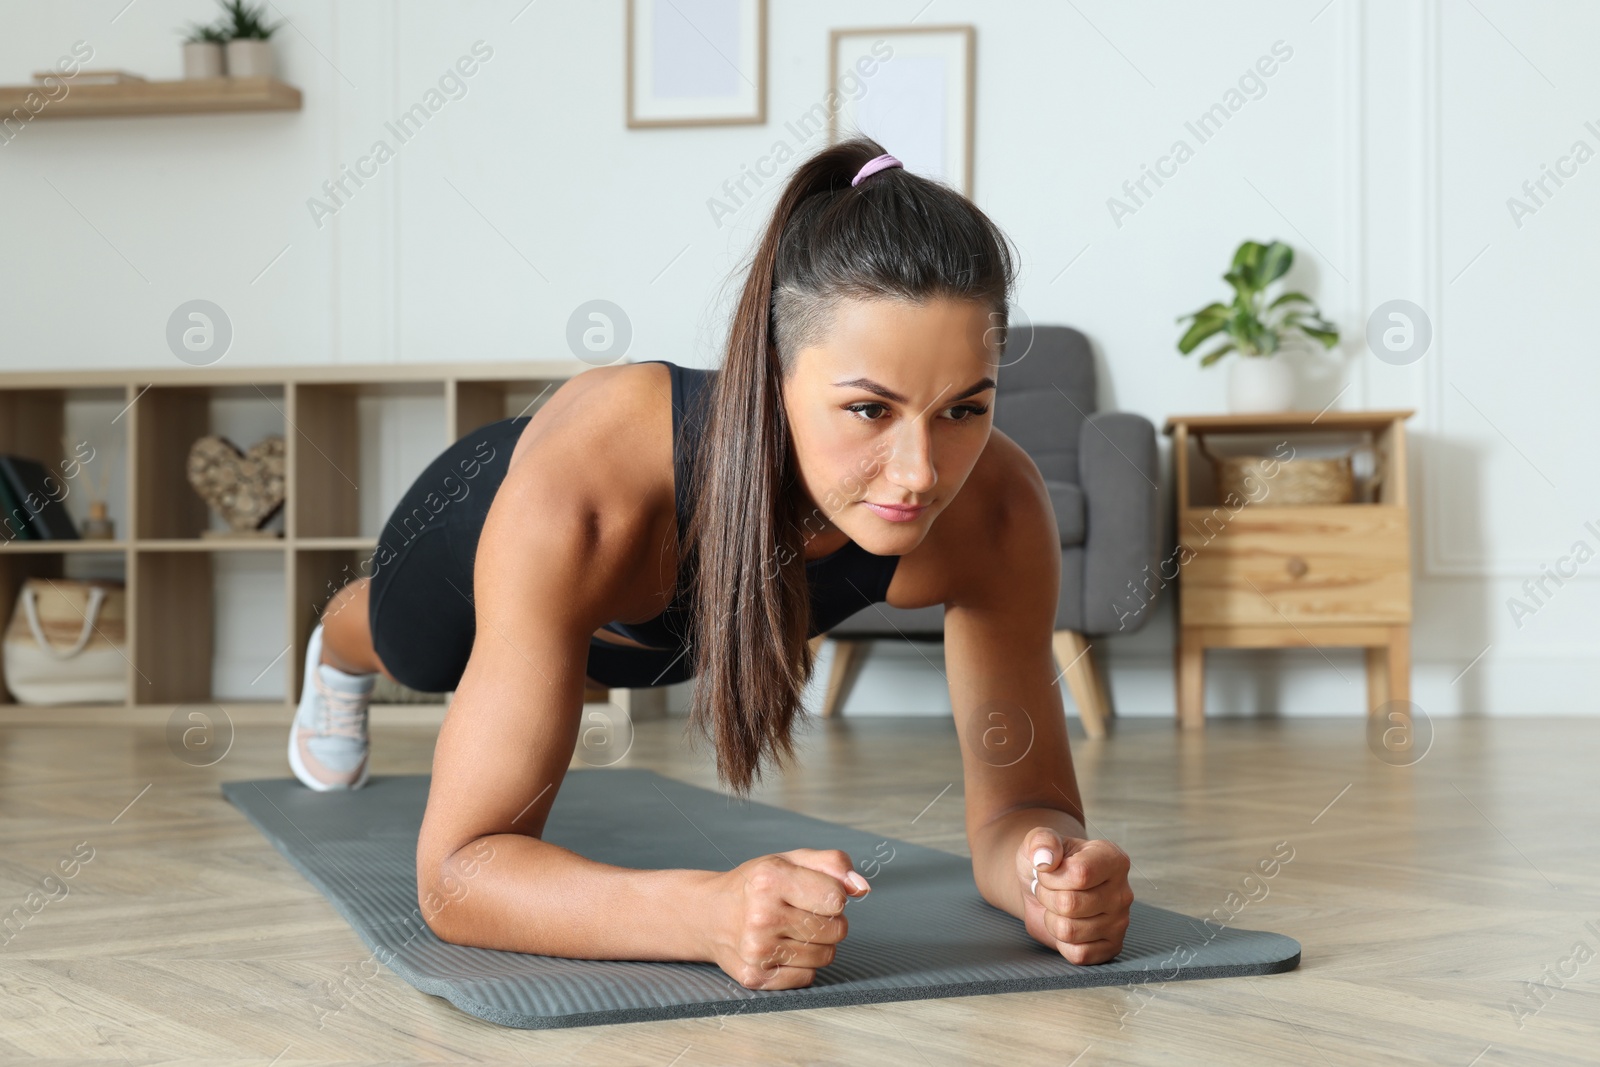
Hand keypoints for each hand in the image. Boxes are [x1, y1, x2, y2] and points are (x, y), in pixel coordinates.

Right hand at [704, 848, 869, 989]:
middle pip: (836, 929)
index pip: (837, 898)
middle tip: (801, 911)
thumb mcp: (790, 860)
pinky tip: (781, 948)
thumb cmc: (756, 884)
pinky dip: (802, 964)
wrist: (709, 915)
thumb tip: (862, 888)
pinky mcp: (755, 977)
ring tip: (791, 929)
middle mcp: (761, 915)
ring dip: (817, 943)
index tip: (813, 892)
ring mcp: (757, 950)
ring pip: (826, 956)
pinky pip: (808, 977)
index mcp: (771, 879)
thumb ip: (833, 864)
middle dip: (828, 920)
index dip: (833, 895)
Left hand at [1017, 827, 1131, 964]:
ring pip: (1070, 931)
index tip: (1047, 871)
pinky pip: (1078, 954)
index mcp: (1112, 858)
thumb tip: (1044, 859)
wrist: (1047, 885)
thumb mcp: (1039, 841)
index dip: (1051, 876)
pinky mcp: (1112, 947)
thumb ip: (1041, 841)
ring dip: (1052, 919)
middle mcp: (1123, 891)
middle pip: (1070, 905)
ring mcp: (1120, 922)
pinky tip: (1067, 924)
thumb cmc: (1048, 863)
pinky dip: (1062, 942)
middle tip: (1050, 890)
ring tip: (1058, 906)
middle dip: (1047, 897)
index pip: (1080, 874)